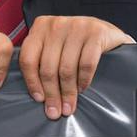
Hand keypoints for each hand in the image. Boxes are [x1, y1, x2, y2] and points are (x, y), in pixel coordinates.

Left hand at [18, 16, 135, 119]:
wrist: (108, 33)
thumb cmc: (77, 45)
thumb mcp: (55, 48)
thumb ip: (42, 62)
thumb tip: (39, 98)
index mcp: (40, 27)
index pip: (28, 58)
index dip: (32, 83)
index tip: (39, 100)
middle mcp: (56, 24)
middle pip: (48, 67)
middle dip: (52, 94)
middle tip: (55, 112)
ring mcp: (76, 26)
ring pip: (66, 69)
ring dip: (68, 93)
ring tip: (69, 107)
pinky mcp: (95, 32)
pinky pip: (86, 64)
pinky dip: (83, 80)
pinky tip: (83, 89)